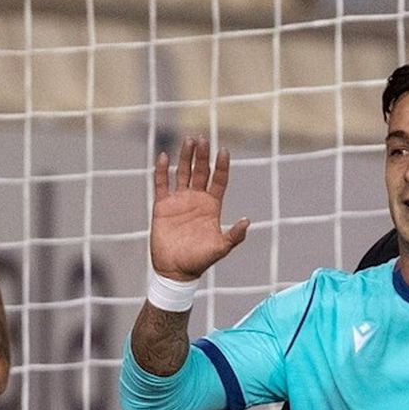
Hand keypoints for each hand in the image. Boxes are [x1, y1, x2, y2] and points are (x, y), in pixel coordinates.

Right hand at [149, 137, 250, 281]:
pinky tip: (162, 156)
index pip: (219, 180)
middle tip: (203, 139)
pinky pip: (161, 184)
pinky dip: (161, 171)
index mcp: (212, 206)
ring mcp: (179, 201)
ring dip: (185, 157)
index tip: (224, 151)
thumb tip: (247, 221)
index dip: (221, 166)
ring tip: (188, 141)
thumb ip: (234, 235)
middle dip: (202, 156)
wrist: (175, 270)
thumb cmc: (199, 260)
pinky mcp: (162, 206)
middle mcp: (197, 199)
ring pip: (182, 173)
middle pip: (201, 171)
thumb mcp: (220, 248)